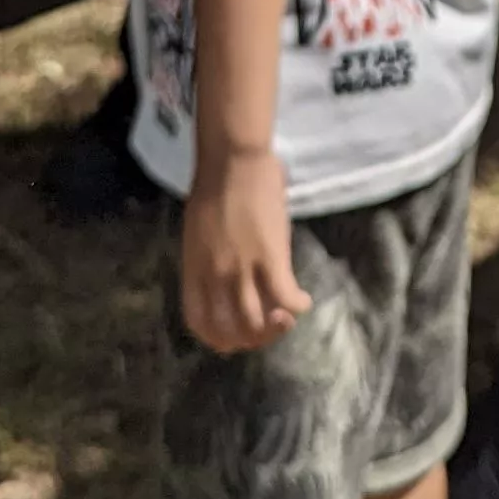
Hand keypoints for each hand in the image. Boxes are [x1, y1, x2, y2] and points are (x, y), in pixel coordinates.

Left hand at [182, 146, 308, 355]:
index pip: (201, 324)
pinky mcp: (269, 255)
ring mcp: (241, 268)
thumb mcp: (198, 236)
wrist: (232, 159)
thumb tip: (223, 284)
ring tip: (287, 317)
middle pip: (232, 331)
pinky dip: (298, 306)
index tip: (237, 337)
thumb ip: (208, 263)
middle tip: (268, 327)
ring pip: (259, 321)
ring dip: (277, 327)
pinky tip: (305, 301)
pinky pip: (285, 297)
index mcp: (194, 271)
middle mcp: (215, 277)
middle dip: (252, 339)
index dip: (220, 340)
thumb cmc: (214, 188)